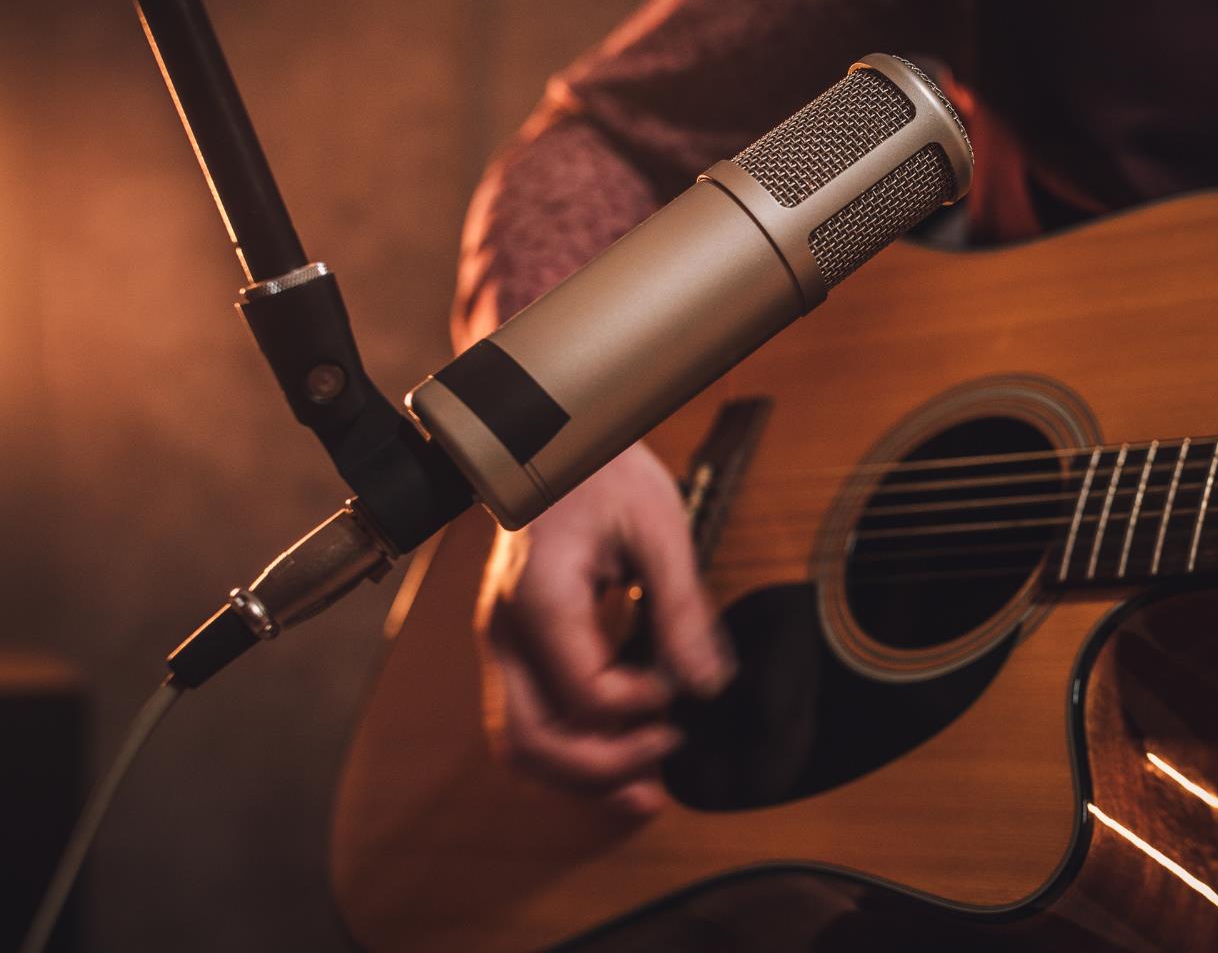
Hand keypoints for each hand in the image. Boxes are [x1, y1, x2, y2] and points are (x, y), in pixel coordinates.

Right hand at [474, 441, 733, 817]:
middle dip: (601, 770)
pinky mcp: (513, 647)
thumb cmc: (601, 470)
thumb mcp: (658, 526)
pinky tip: (621, 751)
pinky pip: (530, 720)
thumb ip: (682, 608)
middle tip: (665, 764)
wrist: (546, 437)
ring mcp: (500, 644)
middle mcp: (504, 632)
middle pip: (532, 742)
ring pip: (521, 744)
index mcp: (540, 601)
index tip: (685, 689)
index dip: (644, 706)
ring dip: (581, 774)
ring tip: (645, 788)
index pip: (587, 695)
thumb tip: (708, 684)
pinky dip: (571, 748)